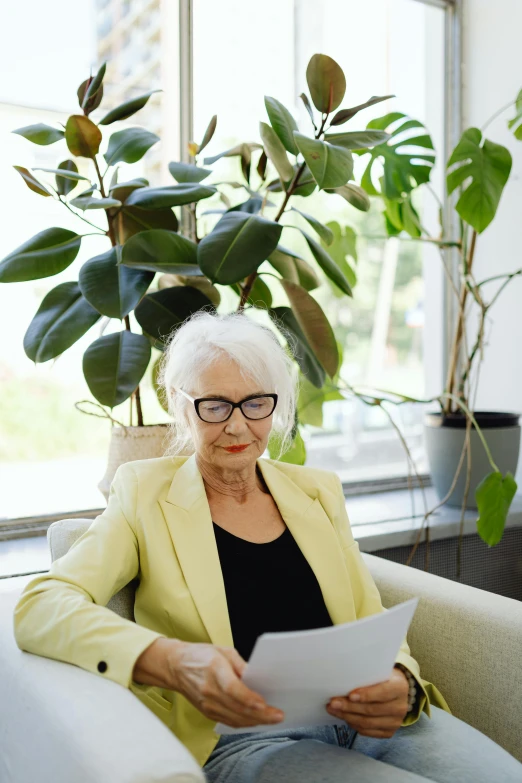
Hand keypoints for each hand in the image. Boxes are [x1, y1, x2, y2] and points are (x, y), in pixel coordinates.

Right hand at [167, 641, 284, 728]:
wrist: (176, 666)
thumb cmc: (201, 655)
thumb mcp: (224, 651)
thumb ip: (241, 665)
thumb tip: (257, 677)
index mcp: (214, 670)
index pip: (233, 689)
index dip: (249, 699)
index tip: (265, 704)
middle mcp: (209, 690)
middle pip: (237, 708)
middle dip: (260, 715)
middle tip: (278, 716)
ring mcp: (207, 704)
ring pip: (234, 719)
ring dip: (255, 722)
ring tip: (272, 720)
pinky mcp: (207, 712)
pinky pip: (228, 721)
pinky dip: (244, 723)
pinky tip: (256, 720)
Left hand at [326, 666, 409, 738]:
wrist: (397, 689)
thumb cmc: (383, 677)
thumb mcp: (379, 671)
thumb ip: (367, 676)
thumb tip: (342, 681)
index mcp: (400, 687)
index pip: (383, 692)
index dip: (366, 695)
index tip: (350, 695)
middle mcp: (401, 707)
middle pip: (371, 710)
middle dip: (349, 707)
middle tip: (333, 703)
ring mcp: (396, 722)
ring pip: (367, 723)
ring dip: (347, 717)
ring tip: (333, 710)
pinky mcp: (389, 732)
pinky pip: (368, 732)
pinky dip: (354, 725)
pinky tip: (344, 718)